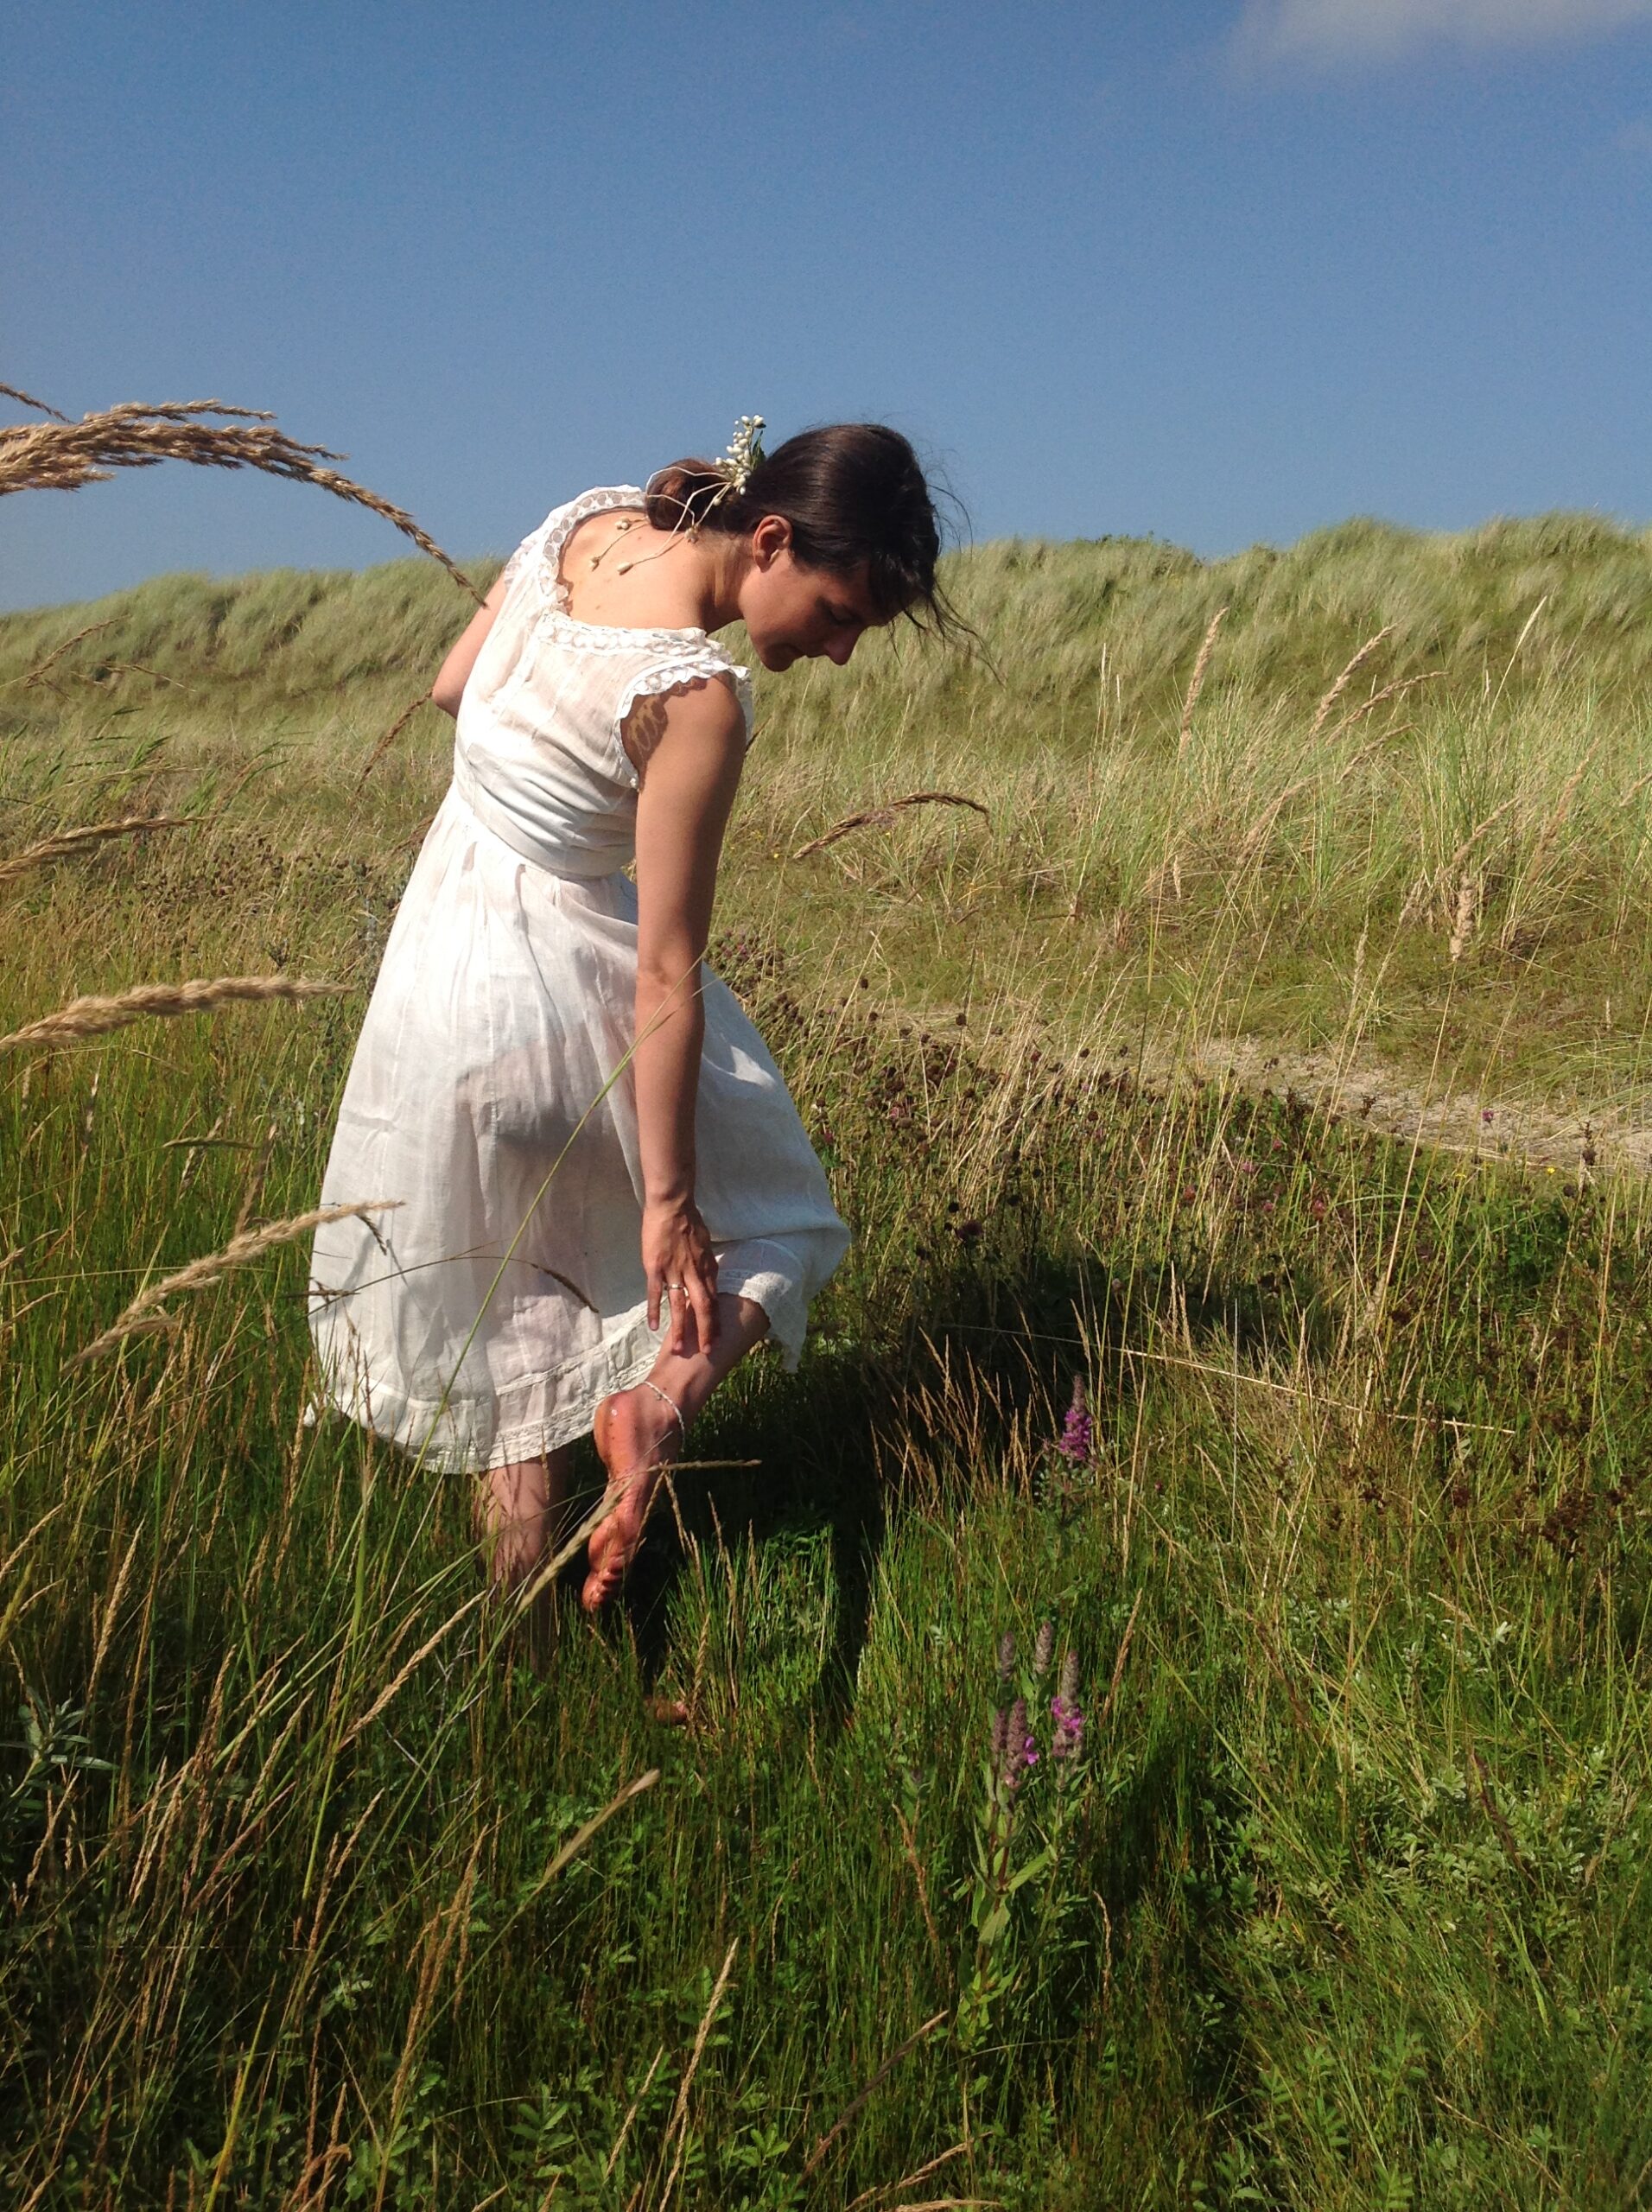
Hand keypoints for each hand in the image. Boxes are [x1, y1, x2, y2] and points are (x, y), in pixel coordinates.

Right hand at [642, 1198, 719, 1356]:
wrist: (672, 1205)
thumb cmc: (689, 1221)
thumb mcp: (705, 1244)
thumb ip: (705, 1262)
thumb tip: (708, 1274)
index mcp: (707, 1267)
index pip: (715, 1299)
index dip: (716, 1319)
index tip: (718, 1337)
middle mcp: (694, 1272)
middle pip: (704, 1307)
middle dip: (706, 1331)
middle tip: (706, 1351)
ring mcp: (674, 1271)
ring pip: (680, 1305)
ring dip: (680, 1328)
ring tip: (678, 1348)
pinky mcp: (656, 1268)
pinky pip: (656, 1293)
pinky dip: (655, 1311)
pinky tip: (654, 1327)